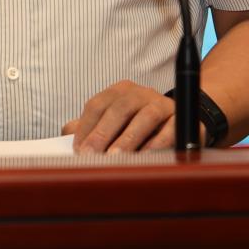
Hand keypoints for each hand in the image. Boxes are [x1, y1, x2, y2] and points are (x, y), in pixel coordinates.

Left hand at [62, 80, 190, 153]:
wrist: (181, 121)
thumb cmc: (139, 125)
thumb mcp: (115, 123)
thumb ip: (91, 126)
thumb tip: (66, 134)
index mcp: (120, 91)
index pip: (98, 104)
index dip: (86, 127)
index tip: (78, 150)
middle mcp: (141, 93)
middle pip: (119, 108)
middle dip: (103, 133)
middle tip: (91, 155)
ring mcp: (162, 104)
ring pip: (145, 117)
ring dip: (129, 138)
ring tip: (116, 157)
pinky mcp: (181, 118)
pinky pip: (170, 130)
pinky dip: (157, 144)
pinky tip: (146, 157)